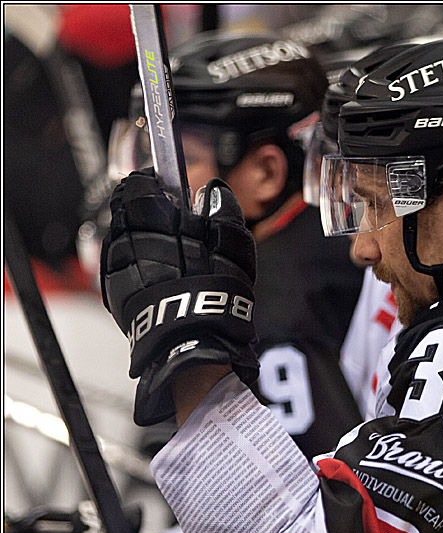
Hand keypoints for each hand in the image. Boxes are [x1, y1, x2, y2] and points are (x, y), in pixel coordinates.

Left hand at [101, 170, 258, 424]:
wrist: (193, 347)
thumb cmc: (216, 297)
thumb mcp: (234, 248)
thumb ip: (224, 214)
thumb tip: (215, 193)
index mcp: (150, 222)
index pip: (137, 184)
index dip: (154, 181)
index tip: (170, 187)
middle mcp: (124, 242)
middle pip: (124, 209)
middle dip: (146, 209)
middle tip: (173, 220)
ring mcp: (114, 269)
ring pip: (120, 237)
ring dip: (140, 237)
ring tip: (169, 253)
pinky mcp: (113, 294)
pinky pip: (119, 265)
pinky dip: (135, 262)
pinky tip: (159, 275)